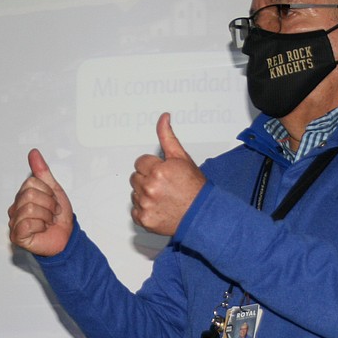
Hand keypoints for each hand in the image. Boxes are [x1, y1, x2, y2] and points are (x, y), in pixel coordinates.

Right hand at [7, 149, 73, 256]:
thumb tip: (33, 152)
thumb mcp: (54, 189)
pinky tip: (42, 229)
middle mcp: (15, 208)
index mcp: (22, 196)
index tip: (53, 202)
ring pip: (29, 209)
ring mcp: (14, 222)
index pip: (31, 183)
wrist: (67, 238)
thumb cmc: (58, 216)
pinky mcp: (17, 236)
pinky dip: (40, 226)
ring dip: (46, 216)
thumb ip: (42, 171)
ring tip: (48, 222)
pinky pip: (26, 224)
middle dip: (48, 204)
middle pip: (29, 195)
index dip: (47, 192)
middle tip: (52, 213)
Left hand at [130, 113, 204, 235]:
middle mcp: (150, 188)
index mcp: (158, 171)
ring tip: (163, 197)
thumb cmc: (194, 188)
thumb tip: (163, 118)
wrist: (202, 215)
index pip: (140, 162)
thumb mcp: (182, 158)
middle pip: (135, 177)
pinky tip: (159, 208)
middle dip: (147, 179)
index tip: (163, 173)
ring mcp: (146, 205)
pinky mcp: (144, 219)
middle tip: (164, 185)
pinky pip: (135, 210)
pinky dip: (144, 210)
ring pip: (134, 193)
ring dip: (144, 194)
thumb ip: (168, 137)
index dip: (152, 166)